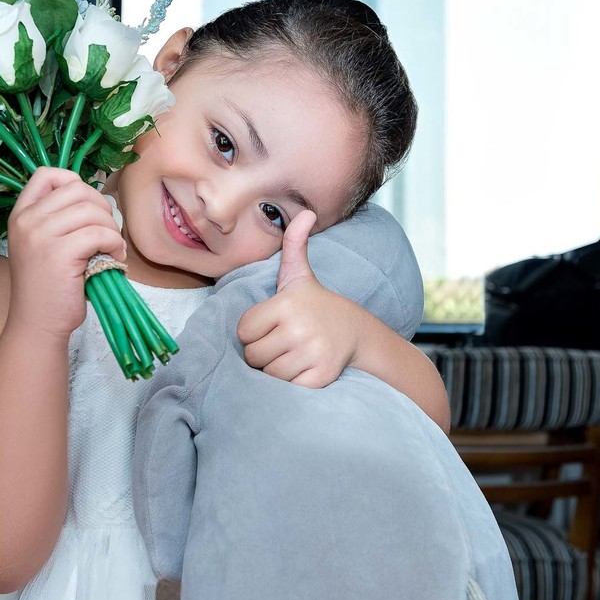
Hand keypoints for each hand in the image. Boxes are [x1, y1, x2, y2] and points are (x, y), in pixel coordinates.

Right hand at [5, 167, 125, 339]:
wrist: (37, 324)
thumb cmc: (48, 286)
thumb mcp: (43, 244)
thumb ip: (59, 218)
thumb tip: (98, 199)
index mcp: (21, 214)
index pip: (47, 174)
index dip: (75, 183)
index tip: (89, 208)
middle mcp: (27, 220)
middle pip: (78, 190)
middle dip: (102, 209)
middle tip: (108, 233)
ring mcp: (40, 236)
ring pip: (92, 211)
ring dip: (112, 229)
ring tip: (112, 248)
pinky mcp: (60, 253)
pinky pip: (99, 234)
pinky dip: (115, 244)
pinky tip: (114, 259)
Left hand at [237, 210, 363, 387]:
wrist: (356, 332)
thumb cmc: (316, 304)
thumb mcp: (300, 275)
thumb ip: (294, 244)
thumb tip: (306, 212)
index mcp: (286, 304)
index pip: (244, 331)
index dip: (254, 331)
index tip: (273, 325)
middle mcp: (299, 328)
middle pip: (253, 355)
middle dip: (263, 352)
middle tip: (283, 342)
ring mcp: (312, 353)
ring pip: (268, 373)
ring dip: (276, 368)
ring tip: (293, 354)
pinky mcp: (320, 376)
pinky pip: (287, 386)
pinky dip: (292, 382)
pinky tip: (304, 367)